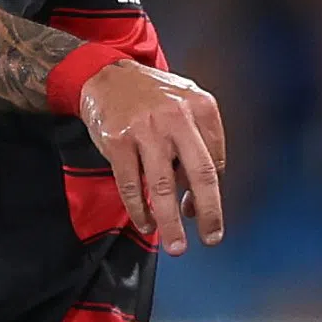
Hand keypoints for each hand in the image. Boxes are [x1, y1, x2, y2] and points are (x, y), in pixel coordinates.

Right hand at [80, 59, 227, 254]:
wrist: (106, 75)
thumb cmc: (152, 98)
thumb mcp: (186, 104)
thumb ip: (199, 142)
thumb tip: (197, 197)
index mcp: (202, 107)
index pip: (215, 160)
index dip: (210, 192)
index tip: (201, 210)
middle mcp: (177, 117)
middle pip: (199, 175)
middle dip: (208, 213)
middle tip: (211, 239)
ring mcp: (146, 129)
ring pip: (163, 187)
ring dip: (170, 222)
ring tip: (176, 246)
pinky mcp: (118, 141)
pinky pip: (131, 185)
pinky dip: (140, 210)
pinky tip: (146, 222)